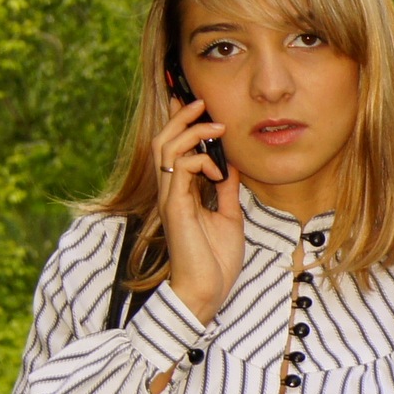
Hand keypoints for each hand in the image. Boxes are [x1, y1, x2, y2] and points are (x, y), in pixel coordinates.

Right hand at [153, 97, 245, 323]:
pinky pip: (179, 170)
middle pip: (163, 142)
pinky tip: (216, 169)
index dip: (180, 124)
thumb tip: (230, 167)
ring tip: (214, 126)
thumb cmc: (215, 261)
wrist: (207, 291)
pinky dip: (199, 160)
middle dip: (180, 118)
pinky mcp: (175, 208)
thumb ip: (225, 191)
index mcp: (181, 193)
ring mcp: (170, 199)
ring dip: (191, 132)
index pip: (174, 150)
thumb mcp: (228, 216)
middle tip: (200, 102)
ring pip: (166, 150)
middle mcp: (171, 192)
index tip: (195, 104)